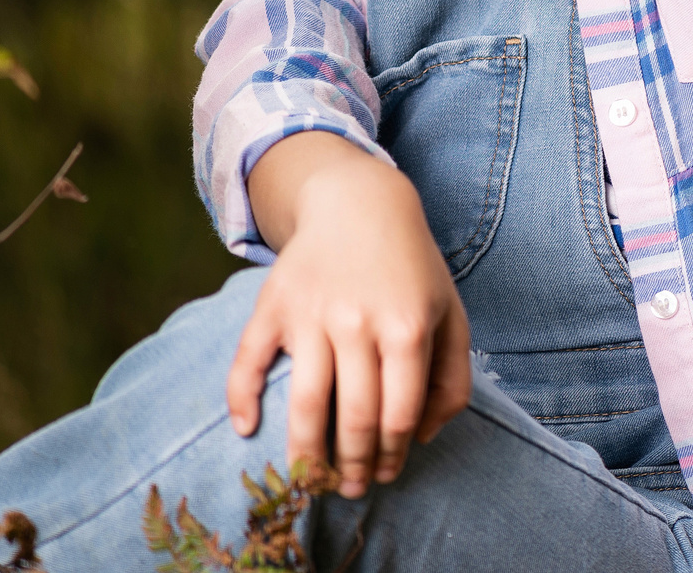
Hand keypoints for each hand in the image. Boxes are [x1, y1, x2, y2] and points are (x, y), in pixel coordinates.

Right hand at [227, 135, 471, 498]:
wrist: (359, 204)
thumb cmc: (411, 269)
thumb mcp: (449, 314)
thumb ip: (451, 378)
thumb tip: (424, 436)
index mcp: (407, 327)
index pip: (398, 413)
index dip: (392, 454)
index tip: (386, 473)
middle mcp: (358, 322)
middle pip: (353, 417)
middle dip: (352, 465)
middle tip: (350, 487)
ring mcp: (311, 314)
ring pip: (303, 403)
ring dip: (306, 453)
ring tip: (311, 478)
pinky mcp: (273, 306)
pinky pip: (247, 361)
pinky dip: (241, 400)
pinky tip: (247, 430)